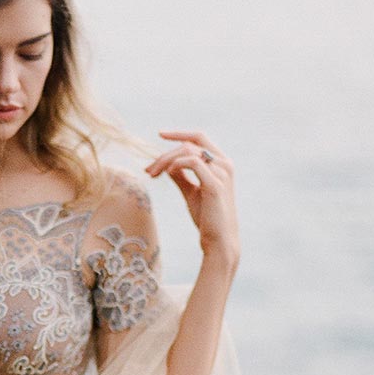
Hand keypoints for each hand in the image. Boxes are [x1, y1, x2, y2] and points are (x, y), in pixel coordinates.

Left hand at [145, 130, 239, 267]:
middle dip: (166, 152)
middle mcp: (224, 164)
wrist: (218, 240)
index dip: (179, 134)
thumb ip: (182, 176)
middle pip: (190, 143)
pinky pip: (192, 163)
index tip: (160, 134)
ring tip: (154, 174)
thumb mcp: (191, 192)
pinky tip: (167, 174)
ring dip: (166, 160)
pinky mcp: (214, 185)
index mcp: (221, 163)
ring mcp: (222, 173)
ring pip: (188, 151)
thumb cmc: (207, 217)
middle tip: (149, 169)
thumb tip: (168, 165)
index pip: (199, 138)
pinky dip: (176, 165)